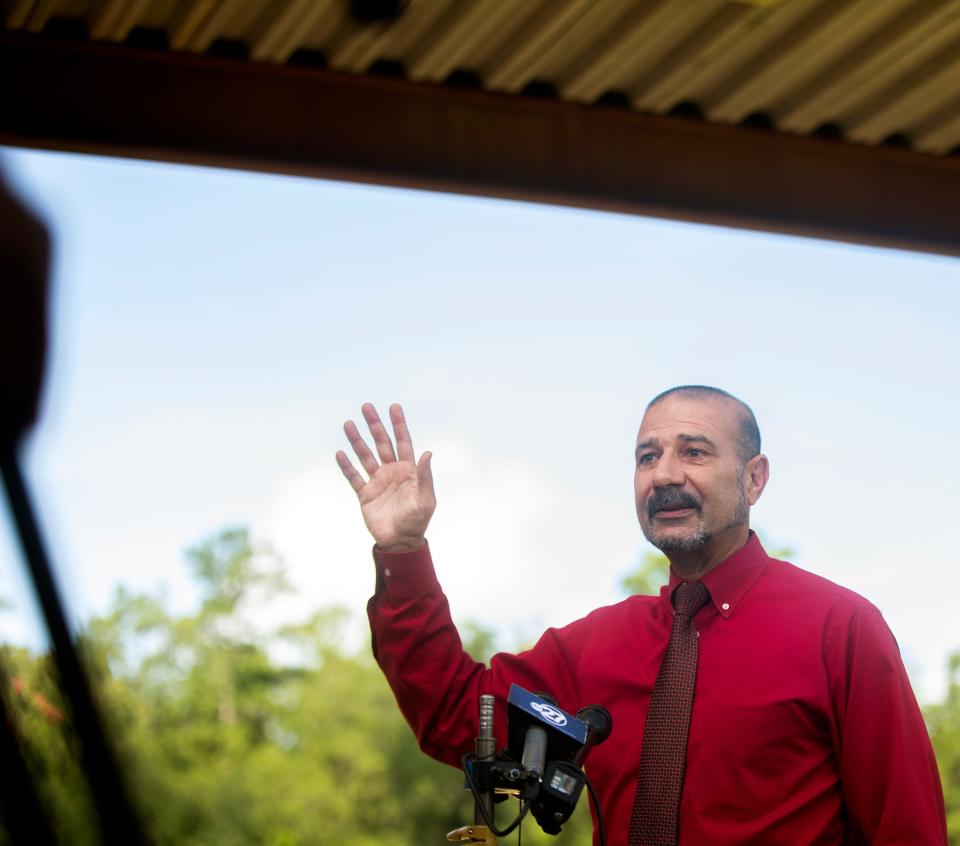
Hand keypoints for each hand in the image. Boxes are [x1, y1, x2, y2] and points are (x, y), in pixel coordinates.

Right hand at [336, 403, 434, 551]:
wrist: (400, 542)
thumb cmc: (417, 521)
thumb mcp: (425, 500)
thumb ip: (424, 477)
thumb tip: (427, 453)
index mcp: (408, 470)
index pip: (403, 442)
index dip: (399, 425)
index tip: (394, 407)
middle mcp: (392, 471)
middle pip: (381, 443)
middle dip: (375, 425)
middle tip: (366, 406)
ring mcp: (377, 481)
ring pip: (365, 456)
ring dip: (357, 440)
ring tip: (348, 423)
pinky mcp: (365, 494)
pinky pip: (354, 477)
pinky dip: (347, 466)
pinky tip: (340, 453)